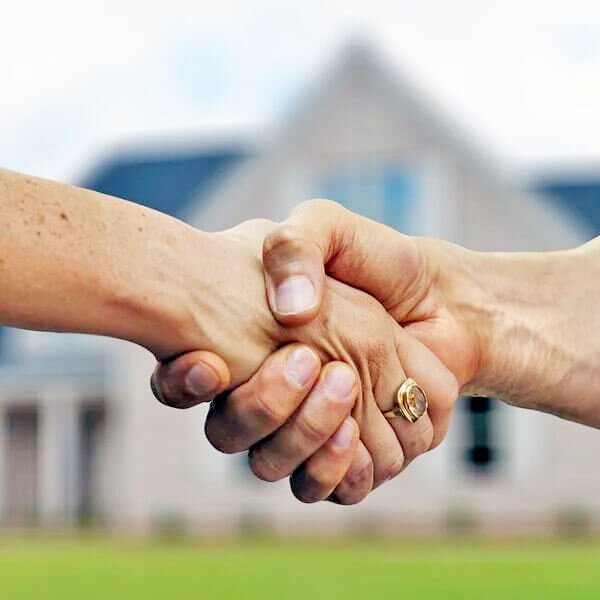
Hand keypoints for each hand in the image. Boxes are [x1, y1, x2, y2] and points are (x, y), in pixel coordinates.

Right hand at [152, 217, 457, 502]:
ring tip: (341, 383)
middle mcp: (269, 391)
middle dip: (262, 405)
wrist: (438, 292)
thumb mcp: (325, 228)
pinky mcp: (352, 455)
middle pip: (231, 432)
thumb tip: (287, 314)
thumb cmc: (373, 258)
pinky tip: (353, 429)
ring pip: (273, 465)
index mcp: (244, 342)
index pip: (186, 382)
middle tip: (307, 359)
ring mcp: (308, 426)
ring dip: (301, 434)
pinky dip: (335, 467)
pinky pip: (327, 487)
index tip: (213, 362)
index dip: (185, 382)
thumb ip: (294, 247)